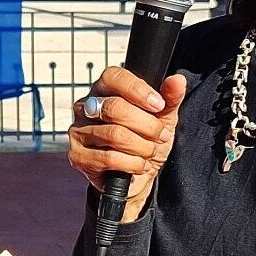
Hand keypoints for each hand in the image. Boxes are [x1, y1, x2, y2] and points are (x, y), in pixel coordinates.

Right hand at [69, 68, 187, 219]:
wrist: (138, 178)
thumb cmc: (145, 141)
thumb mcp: (163, 119)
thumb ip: (169, 99)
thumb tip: (177, 80)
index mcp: (104, 91)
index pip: (113, 77)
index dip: (137, 90)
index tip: (158, 105)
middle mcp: (85, 107)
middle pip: (115, 108)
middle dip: (147, 125)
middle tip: (161, 135)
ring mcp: (78, 131)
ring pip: (115, 135)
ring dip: (142, 147)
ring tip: (150, 152)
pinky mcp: (77, 156)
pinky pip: (109, 158)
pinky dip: (132, 164)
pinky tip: (138, 165)